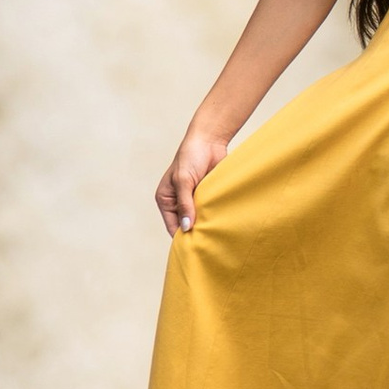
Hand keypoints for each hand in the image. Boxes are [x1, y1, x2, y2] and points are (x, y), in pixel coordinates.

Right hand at [156, 120, 230, 236]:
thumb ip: (185, 204)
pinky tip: (222, 224)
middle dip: (195, 233)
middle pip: (185, 225)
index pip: (172, 226)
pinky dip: (214, 217)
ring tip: (215, 237)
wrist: (210, 139)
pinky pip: (210, 211)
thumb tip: (186, 228)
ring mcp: (193, 200)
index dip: (181, 237)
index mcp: (166, 200)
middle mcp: (178, 202)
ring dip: (206, 225)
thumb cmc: (190, 156)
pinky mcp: (207, 196)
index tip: (193, 248)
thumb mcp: (184, 180)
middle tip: (206, 245)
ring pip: (199, 220)